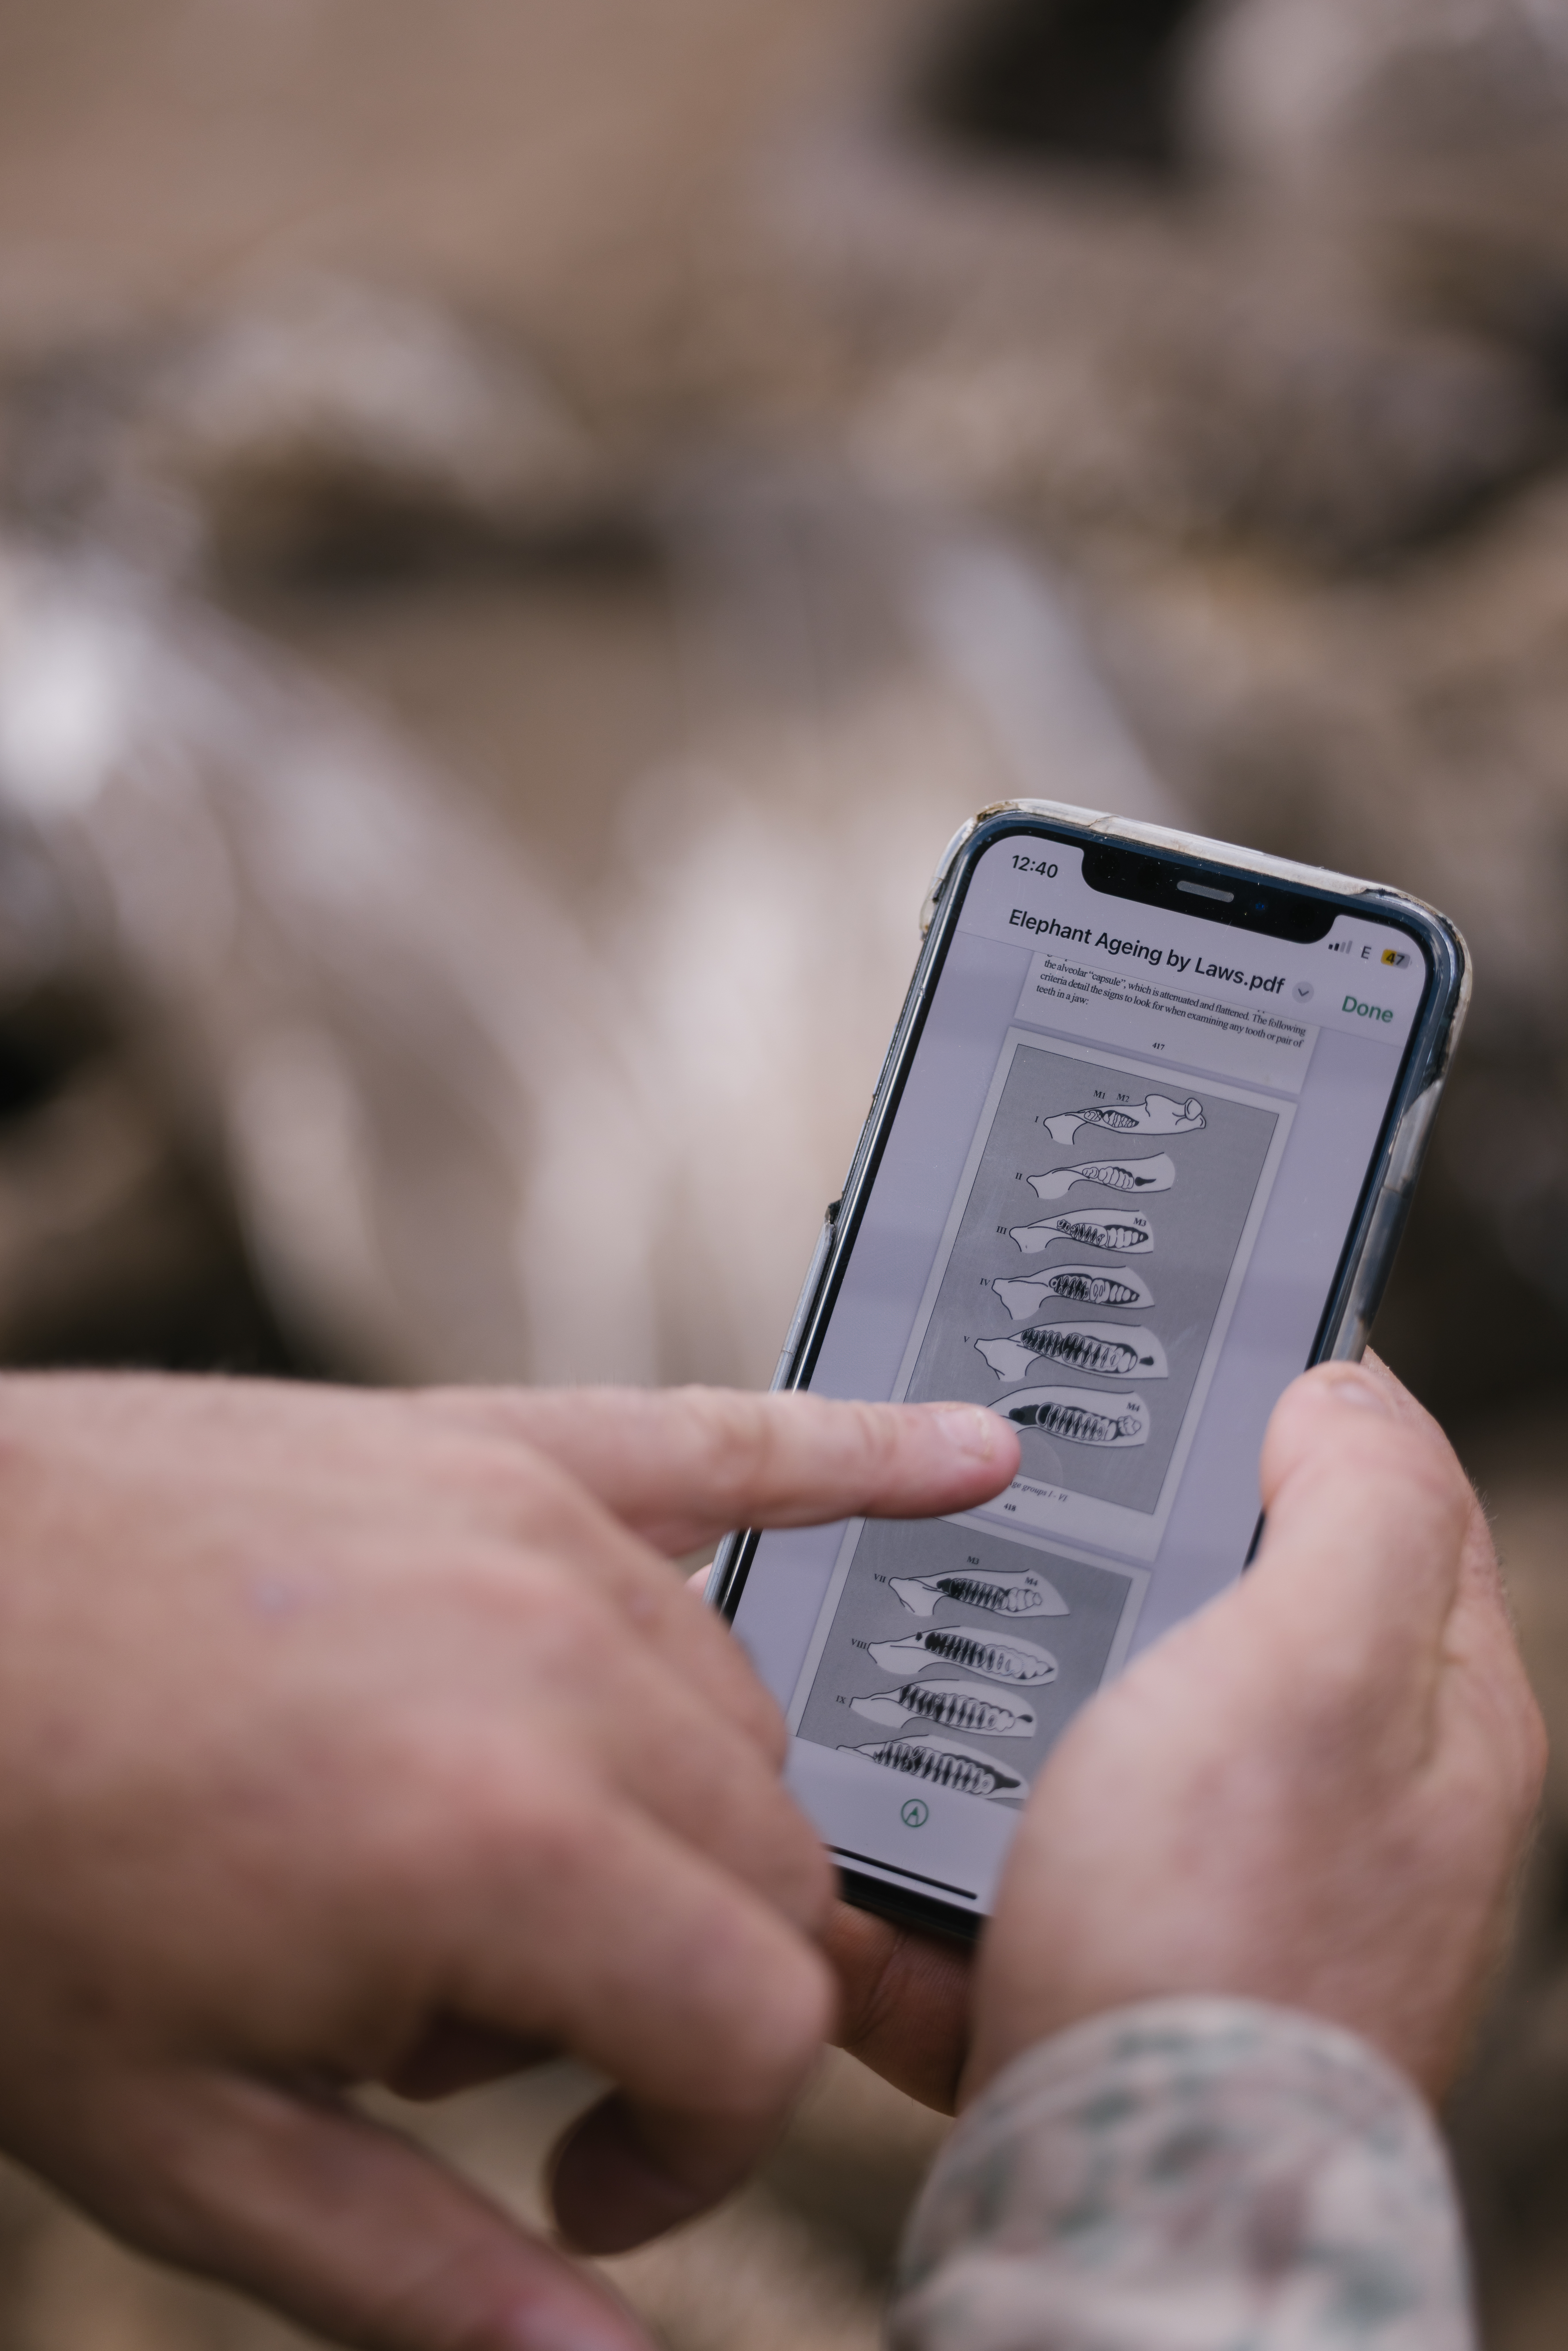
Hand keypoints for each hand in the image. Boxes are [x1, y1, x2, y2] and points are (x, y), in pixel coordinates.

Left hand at [0, 1374, 1016, 2350]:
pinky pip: (733, 1442)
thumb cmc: (12, 1857)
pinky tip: (972, 1459)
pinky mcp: (502, 1446)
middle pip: (772, 1870)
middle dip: (680, 1991)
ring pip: (743, 1724)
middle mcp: (562, 1668)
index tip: (578, 2178)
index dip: (691, 2140)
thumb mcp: (185, 2134)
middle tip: (503, 2038)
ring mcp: (539, 1533)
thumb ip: (422, 2272)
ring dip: (672, 1829)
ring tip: (488, 1871)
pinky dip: (866, 1456)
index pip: (758, 2025)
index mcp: (503, 1846)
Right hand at [967, 1357, 1545, 2105]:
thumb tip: (1346, 1394)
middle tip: (1037, 1487)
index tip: (1196, 1342)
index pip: (1390, 1492)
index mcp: (1425, 1716)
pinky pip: (1012, 1864)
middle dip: (1135, 1547)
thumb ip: (1359, 1507)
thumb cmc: (1226, 1932)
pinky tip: (893, 1827)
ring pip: (1103, 1728)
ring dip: (1014, 1698)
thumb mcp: (1318, 1663)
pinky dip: (950, 1848)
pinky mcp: (1104, 1959)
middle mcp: (1344, 1804)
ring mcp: (1218, 1886)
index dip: (1299, 1397)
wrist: (1122, 2185)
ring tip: (926, 1647)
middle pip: (1234, 1606)